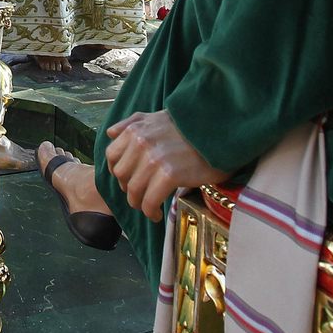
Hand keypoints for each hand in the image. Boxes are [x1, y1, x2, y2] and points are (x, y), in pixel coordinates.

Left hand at [104, 110, 231, 221]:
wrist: (221, 134)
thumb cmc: (191, 128)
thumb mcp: (159, 117)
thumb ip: (133, 123)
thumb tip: (111, 133)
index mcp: (136, 129)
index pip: (111, 155)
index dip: (117, 171)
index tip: (128, 180)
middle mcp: (141, 142)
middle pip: (120, 175)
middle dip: (128, 189)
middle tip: (141, 195)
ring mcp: (154, 158)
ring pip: (133, 191)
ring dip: (139, 204)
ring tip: (149, 208)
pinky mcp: (169, 174)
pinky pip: (149, 201)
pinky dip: (150, 212)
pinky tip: (157, 215)